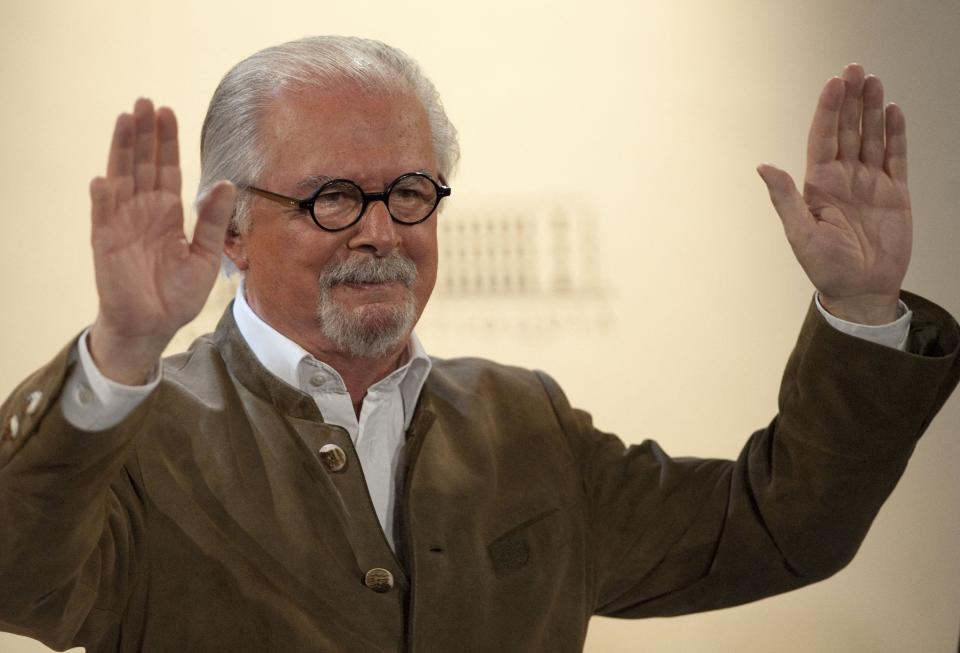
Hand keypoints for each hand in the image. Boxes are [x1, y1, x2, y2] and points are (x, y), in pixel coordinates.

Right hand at [88, 99, 235, 383]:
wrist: (155, 324)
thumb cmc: (178, 294)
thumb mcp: (205, 256)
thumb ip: (214, 221)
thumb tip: (227, 184)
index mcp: (169, 213)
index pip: (168, 169)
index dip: (167, 142)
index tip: (168, 112)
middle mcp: (144, 211)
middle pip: (143, 164)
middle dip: (144, 134)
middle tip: (145, 102)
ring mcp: (123, 223)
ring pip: (121, 177)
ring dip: (122, 149)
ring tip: (125, 118)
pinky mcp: (106, 242)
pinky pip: (103, 215)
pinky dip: (103, 197)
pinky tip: (105, 177)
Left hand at [758, 64, 910, 323]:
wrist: (860, 290)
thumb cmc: (825, 267)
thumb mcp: (800, 233)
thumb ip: (785, 198)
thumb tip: (763, 166)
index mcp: (818, 185)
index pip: (823, 138)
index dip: (828, 110)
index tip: (834, 84)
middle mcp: (843, 178)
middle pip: (847, 130)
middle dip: (851, 100)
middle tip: (855, 69)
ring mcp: (869, 183)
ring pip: (872, 137)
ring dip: (873, 110)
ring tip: (874, 82)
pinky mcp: (894, 193)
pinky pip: (895, 157)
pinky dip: (895, 134)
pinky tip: (893, 112)